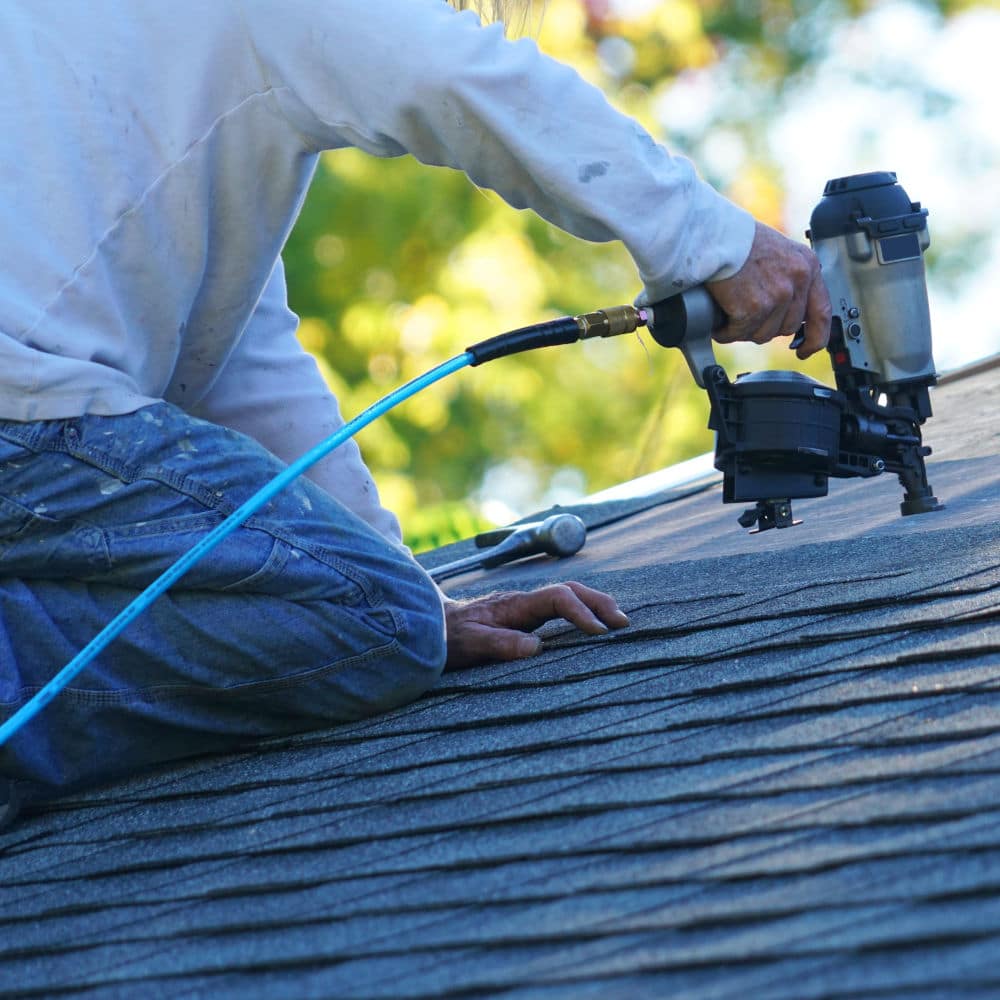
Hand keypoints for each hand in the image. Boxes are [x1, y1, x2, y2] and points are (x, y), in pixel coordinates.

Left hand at [443, 582, 629, 669]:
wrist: (432, 626)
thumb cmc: (449, 637)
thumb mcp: (470, 645)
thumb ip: (500, 644)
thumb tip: (536, 647)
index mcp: (514, 605)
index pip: (557, 598)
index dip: (580, 611)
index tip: (599, 632)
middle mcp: (524, 601)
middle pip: (570, 590)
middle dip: (599, 602)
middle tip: (623, 623)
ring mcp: (525, 606)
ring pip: (568, 595)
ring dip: (594, 604)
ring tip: (619, 622)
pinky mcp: (525, 616)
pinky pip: (560, 607)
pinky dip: (582, 611)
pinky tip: (594, 625)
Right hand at [706, 221, 831, 358]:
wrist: (714, 235)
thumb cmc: (737, 241)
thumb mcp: (777, 253)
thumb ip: (787, 279)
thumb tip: (784, 313)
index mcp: (807, 266)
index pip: (821, 312)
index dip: (815, 338)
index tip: (806, 350)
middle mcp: (797, 280)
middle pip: (787, 328)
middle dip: (765, 328)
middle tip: (745, 318)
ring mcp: (777, 295)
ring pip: (763, 334)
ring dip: (743, 330)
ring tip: (729, 314)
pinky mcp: (753, 307)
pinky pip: (739, 333)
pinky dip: (725, 331)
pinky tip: (719, 320)